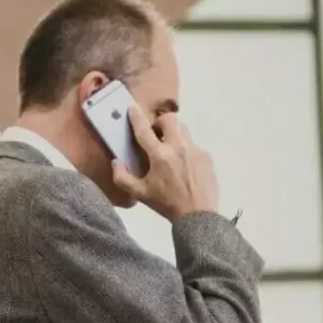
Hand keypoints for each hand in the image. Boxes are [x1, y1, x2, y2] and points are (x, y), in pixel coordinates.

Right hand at [113, 105, 219, 222]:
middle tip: (156, 135)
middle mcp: (178, 147)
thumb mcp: (140, 194)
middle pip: (169, 119)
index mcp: (159, 156)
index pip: (144, 130)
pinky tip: (184, 166)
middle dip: (160, 122)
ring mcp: (195, 150)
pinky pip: (194, 145)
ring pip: (183, 129)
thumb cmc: (166, 204)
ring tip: (170, 150)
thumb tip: (116, 162)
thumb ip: (122, 178)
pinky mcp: (206, 156)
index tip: (132, 107)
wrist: (198, 215)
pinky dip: (186, 150)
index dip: (136, 117)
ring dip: (174, 134)